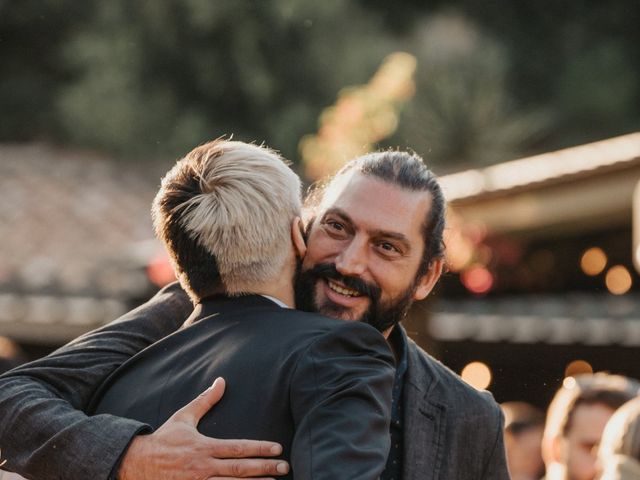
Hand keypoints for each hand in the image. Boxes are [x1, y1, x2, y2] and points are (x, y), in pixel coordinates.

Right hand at [118, 378, 288, 479]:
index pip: (238, 448)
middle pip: (240, 470)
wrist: (136, 463)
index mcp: (203, 447)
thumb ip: (205, 400)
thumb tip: (221, 380)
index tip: (278, 449)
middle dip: (265, 468)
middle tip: (285, 468)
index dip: (260, 449)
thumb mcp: (184, 417)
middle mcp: (203, 467)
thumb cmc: (164, 439)